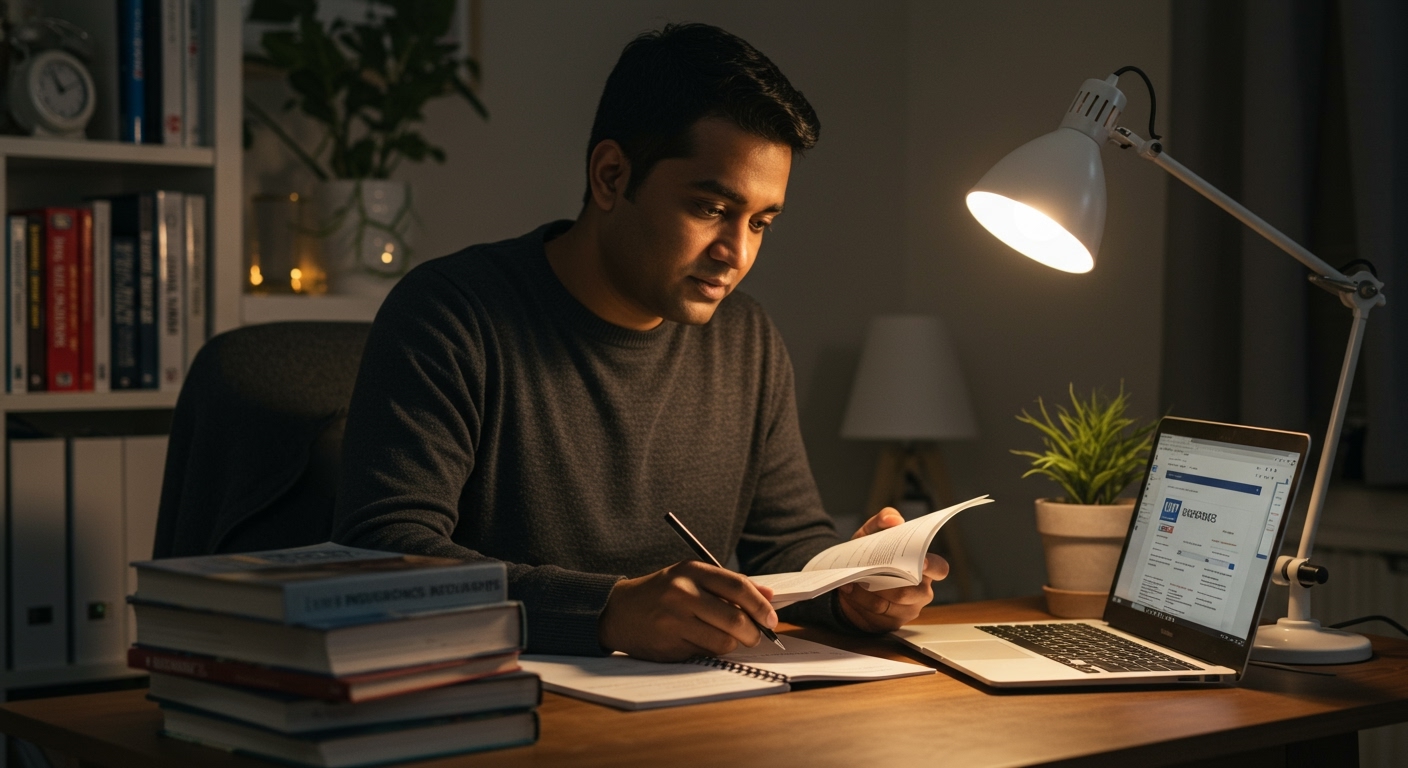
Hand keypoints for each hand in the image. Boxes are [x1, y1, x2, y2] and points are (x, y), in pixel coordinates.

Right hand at [598, 560, 778, 661]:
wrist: (618, 610)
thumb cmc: (662, 592)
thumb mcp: (692, 578)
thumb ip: (730, 586)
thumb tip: (769, 596)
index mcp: (692, 570)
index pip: (738, 587)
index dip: (760, 605)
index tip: (771, 618)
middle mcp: (683, 593)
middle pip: (735, 618)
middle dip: (753, 632)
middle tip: (756, 636)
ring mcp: (674, 620)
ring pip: (723, 641)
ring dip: (733, 644)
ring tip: (728, 639)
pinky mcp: (669, 644)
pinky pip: (705, 653)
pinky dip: (712, 651)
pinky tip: (701, 641)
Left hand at [837, 507, 949, 632]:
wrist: (848, 579)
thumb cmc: (868, 555)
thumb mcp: (870, 533)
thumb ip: (882, 520)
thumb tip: (894, 519)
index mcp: (923, 568)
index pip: (940, 568)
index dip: (933, 567)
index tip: (922, 563)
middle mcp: (920, 591)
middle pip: (912, 592)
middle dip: (888, 582)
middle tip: (870, 571)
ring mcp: (907, 610)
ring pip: (889, 604)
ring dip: (867, 592)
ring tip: (852, 580)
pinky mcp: (891, 623)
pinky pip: (876, 615)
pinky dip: (859, 602)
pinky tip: (849, 591)